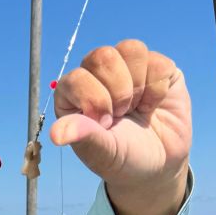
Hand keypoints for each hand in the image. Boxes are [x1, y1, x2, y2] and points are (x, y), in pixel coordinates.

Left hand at [50, 40, 191, 214]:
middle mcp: (96, 75)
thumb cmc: (122, 159)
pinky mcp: (156, 67)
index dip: (94, 100)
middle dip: (118, 91)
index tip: (105, 124)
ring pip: (131, 48)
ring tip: (136, 108)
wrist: (159, 166)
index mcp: (73, 95)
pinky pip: (158, 62)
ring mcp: (126, 67)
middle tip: (121, 115)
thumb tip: (57, 134)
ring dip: (138, 86)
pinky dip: (158, 90)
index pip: (75, 78)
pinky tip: (152, 105)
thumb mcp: (102, 153)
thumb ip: (83, 138)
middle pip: (103, 56)